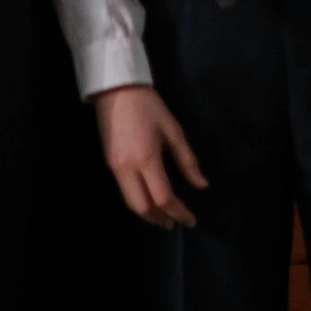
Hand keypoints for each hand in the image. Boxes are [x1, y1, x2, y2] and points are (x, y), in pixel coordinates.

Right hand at [95, 84, 207, 229]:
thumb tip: (202, 185)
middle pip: (143, 207)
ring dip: (148, 214)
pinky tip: (149, 199)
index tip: (191, 220)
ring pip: (131, 203)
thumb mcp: (172, 129)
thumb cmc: (148, 106)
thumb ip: (187, 160)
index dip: (179, 212)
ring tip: (164, 216)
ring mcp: (115, 168)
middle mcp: (127, 169)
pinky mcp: (109, 163)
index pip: (163, 198)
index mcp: (146, 159)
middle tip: (176, 222)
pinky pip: (124, 191)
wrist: (115, 87)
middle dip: (160, 218)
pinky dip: (139, 201)